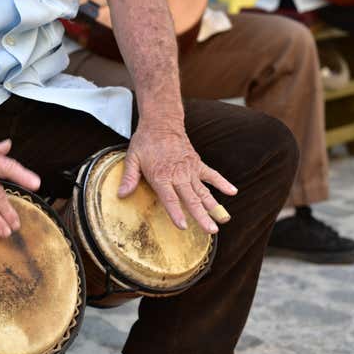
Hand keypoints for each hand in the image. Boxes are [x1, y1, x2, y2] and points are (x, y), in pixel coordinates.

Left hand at [119, 122, 236, 233]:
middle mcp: (178, 175)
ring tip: (223, 220)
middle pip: (191, 199)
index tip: (183, 226)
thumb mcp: (132, 158)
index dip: (176, 213)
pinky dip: (222, 183)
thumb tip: (121, 195)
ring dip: (213, 206)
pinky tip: (233, 192)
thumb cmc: (145, 142)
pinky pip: (212, 175)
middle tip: (211, 231)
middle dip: (202, 216)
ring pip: (203, 191)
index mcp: (161, 176)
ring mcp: (190, 169)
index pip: (170, 199)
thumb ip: (129, 178)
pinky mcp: (197, 164)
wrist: (161, 122)